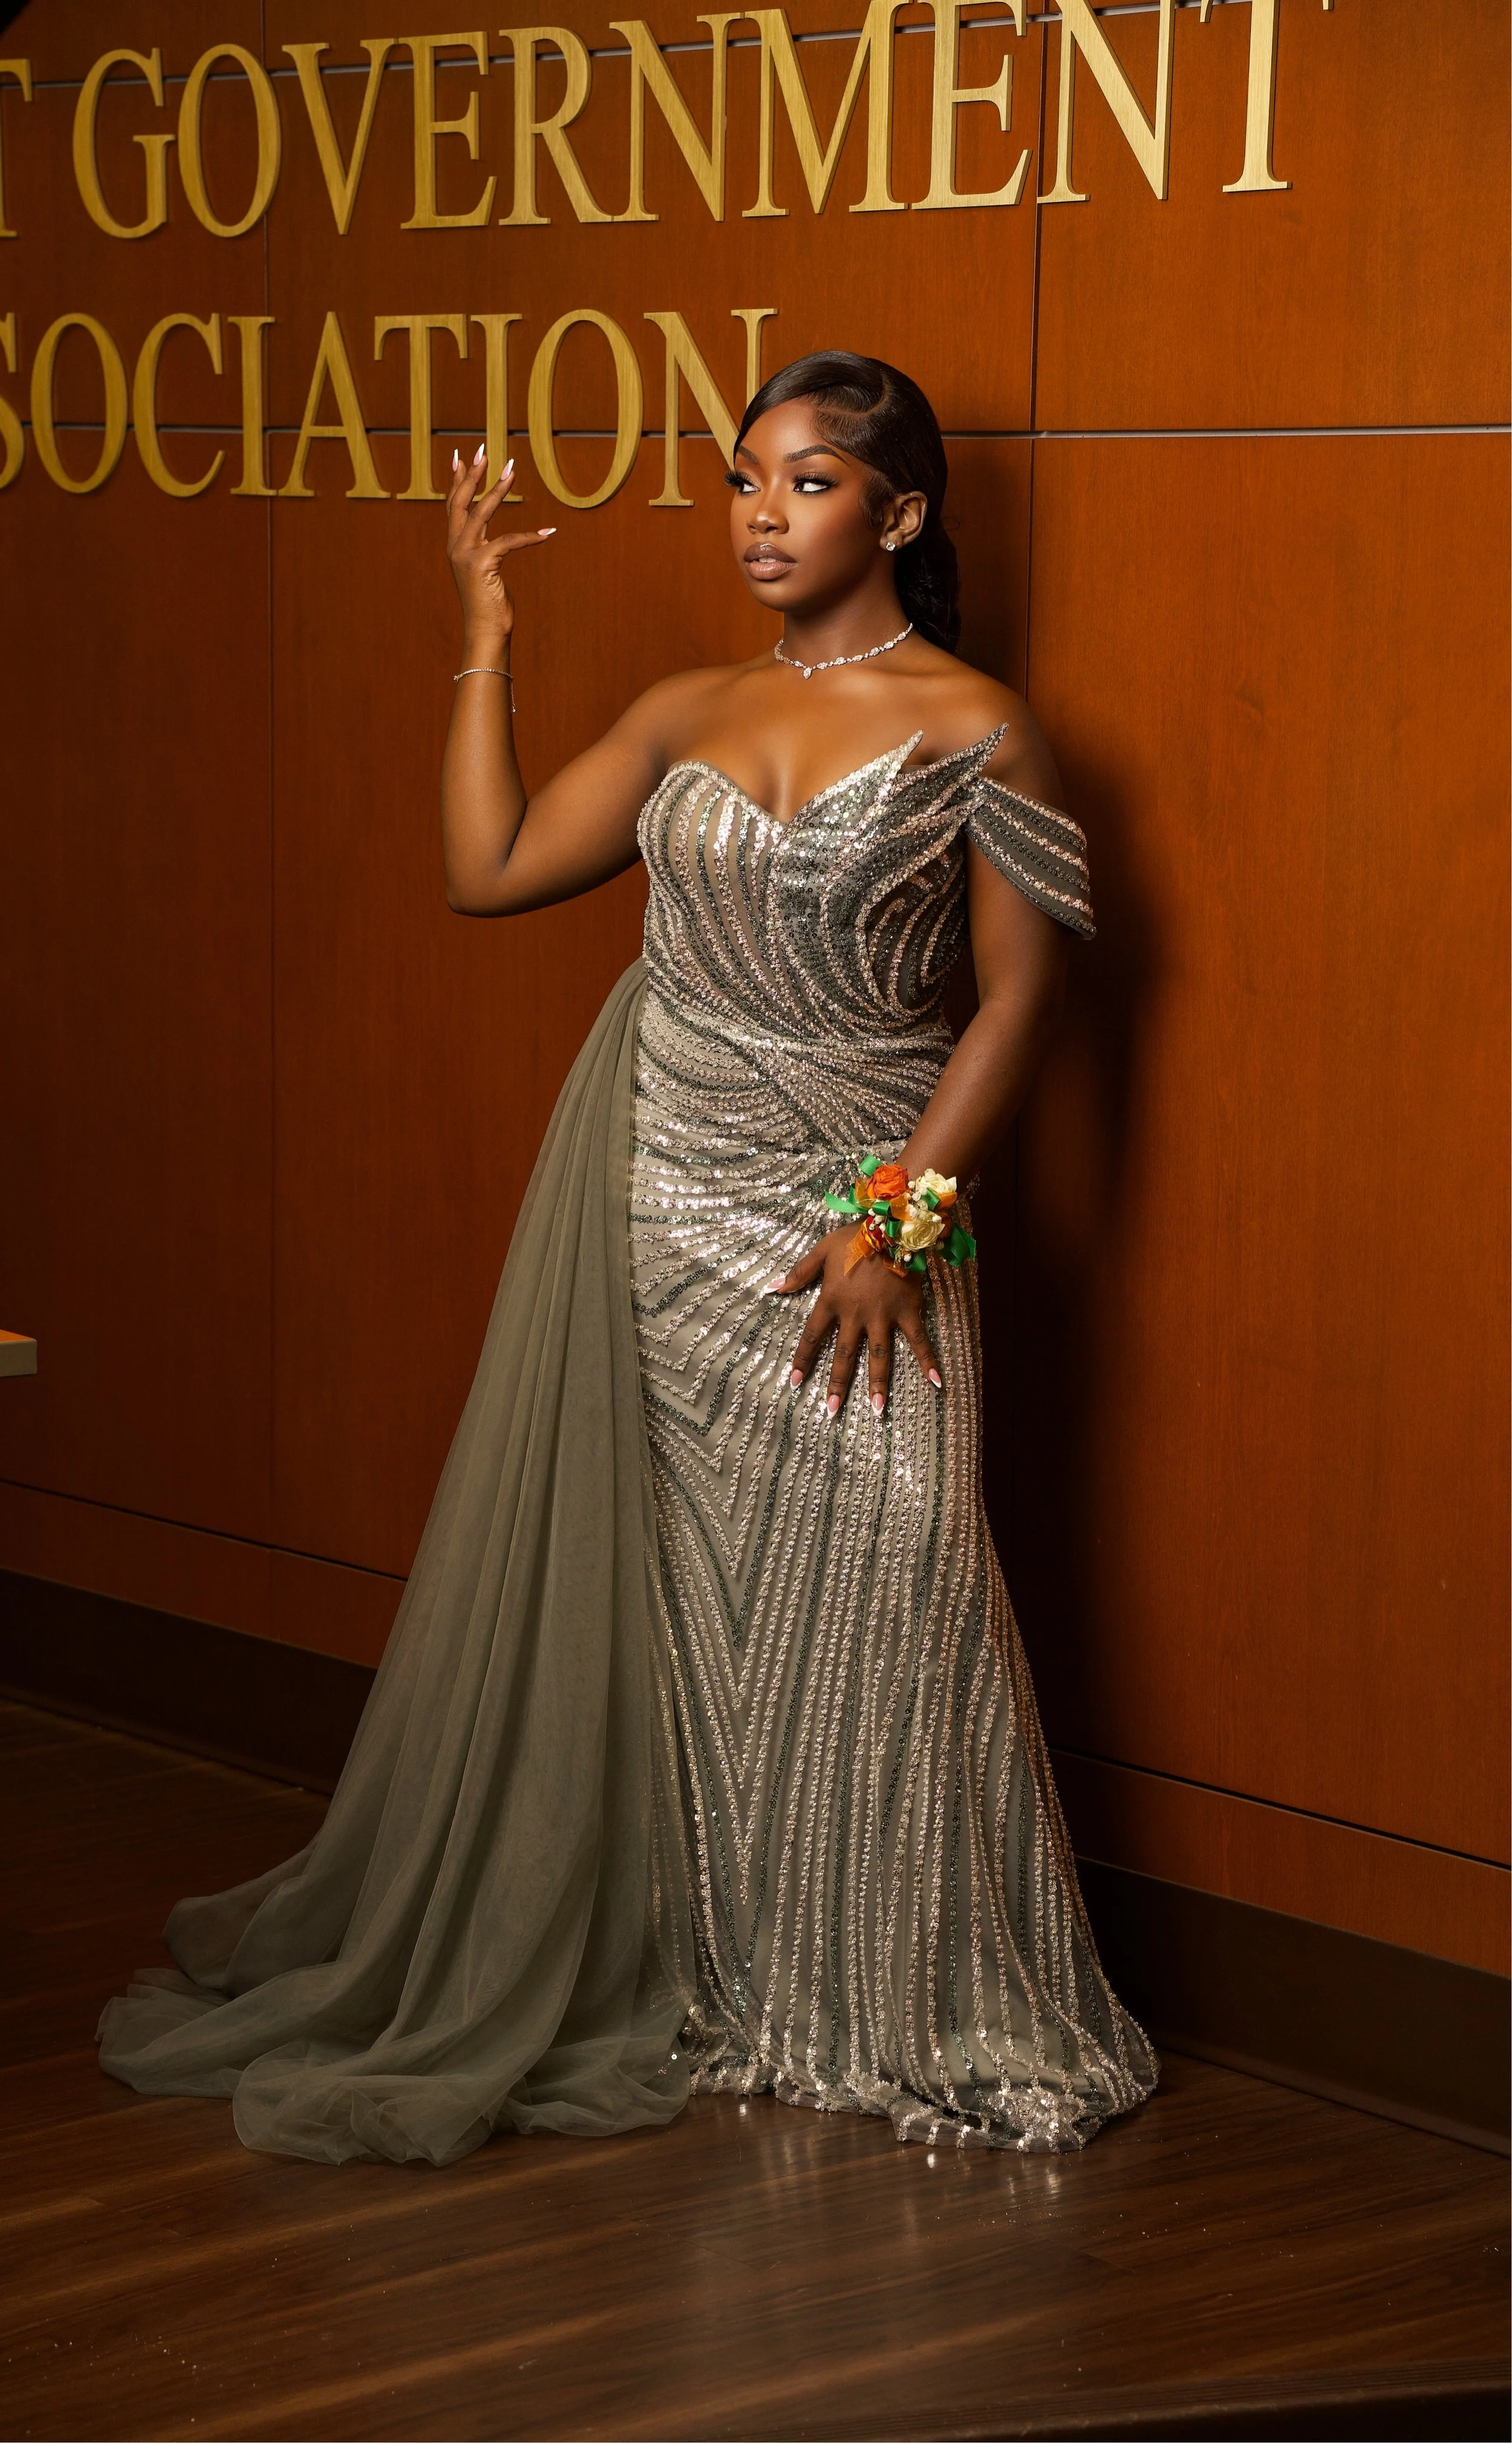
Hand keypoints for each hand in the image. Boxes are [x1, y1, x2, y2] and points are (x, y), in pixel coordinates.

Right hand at [445, 444, 554, 644]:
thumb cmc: (490, 605)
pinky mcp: (481, 565)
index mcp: (456, 546)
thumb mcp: (486, 573)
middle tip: (484, 450)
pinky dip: (530, 537)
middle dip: (472, 474)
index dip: (458, 480)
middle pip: (461, 502)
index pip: (453, 506)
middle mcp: (456, 547)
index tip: (461, 457)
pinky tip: (549, 534)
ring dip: (497, 489)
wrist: (486, 632)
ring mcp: (465, 555)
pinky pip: (508, 541)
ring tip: (512, 470)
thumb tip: (494, 543)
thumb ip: (487, 553)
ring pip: (481, 513)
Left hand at [768, 1229, 941, 1417]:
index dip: (803, 1359)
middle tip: (832, 1410)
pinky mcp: (908, 1312)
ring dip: (878, 1383)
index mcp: (832, 1300)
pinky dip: (928, 1360)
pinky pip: (919, 1340)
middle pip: (844, 1355)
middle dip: (838, 1384)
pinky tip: (936, 1382)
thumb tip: (773, 1288)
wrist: (892, 1226)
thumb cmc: (854, 1237)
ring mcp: (883, 1316)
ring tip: (877, 1409)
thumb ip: (799, 1272)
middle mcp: (855, 1314)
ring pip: (879, 1355)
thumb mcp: (821, 1251)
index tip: (794, 1382)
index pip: (813, 1336)